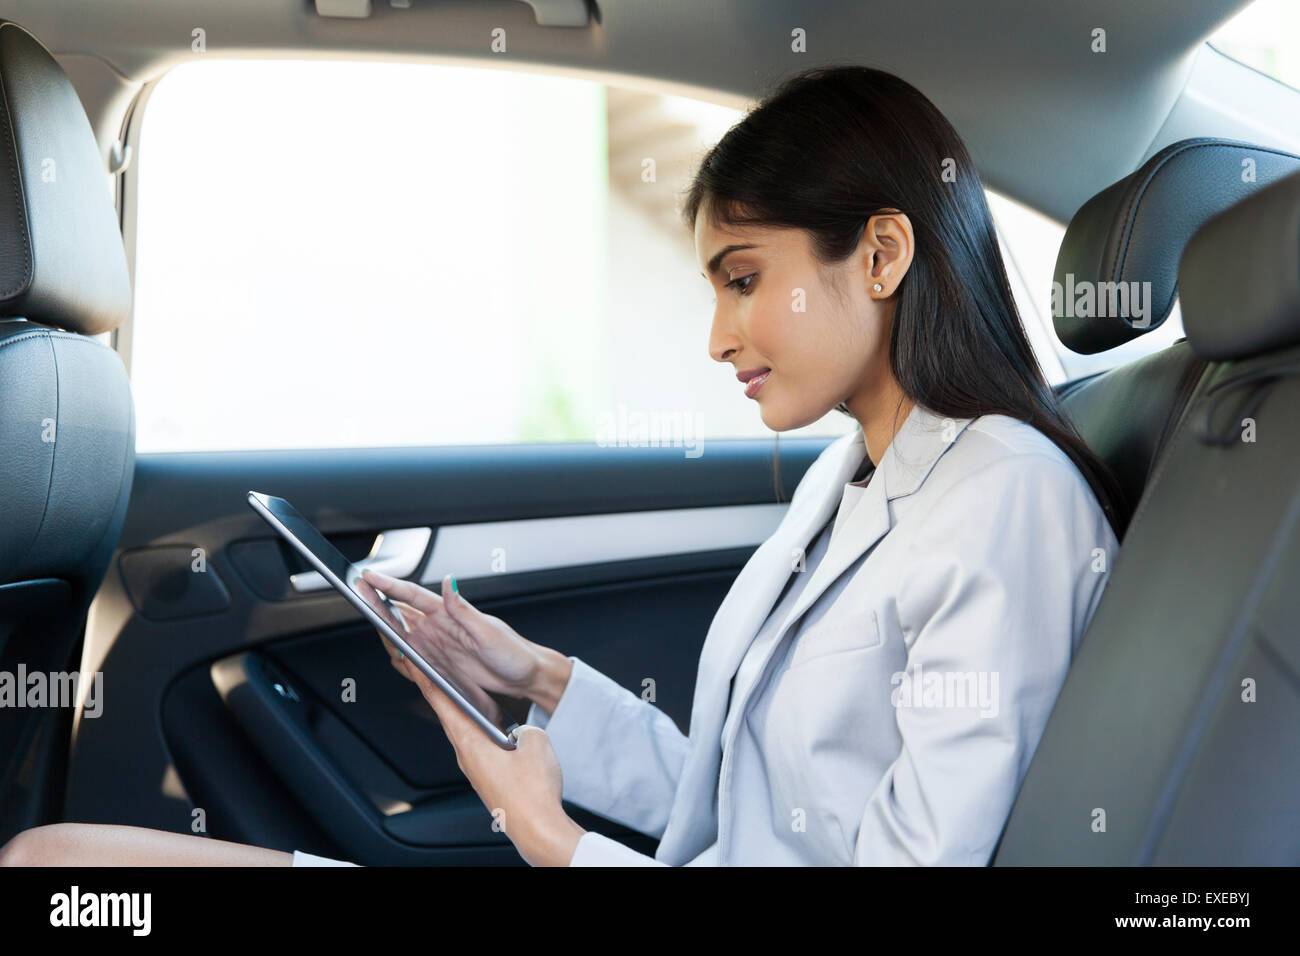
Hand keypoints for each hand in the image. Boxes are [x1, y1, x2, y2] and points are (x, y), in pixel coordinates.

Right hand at [354, 569, 568, 718]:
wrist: (525, 676)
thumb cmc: (514, 652)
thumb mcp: (488, 631)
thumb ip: (463, 610)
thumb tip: (449, 584)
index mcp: (450, 614)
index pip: (413, 596)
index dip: (390, 586)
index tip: (370, 576)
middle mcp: (441, 627)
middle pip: (401, 611)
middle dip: (378, 600)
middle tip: (357, 590)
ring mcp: (438, 645)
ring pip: (402, 632)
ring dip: (384, 624)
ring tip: (365, 613)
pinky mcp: (440, 663)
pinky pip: (412, 655)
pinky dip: (398, 651)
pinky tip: (390, 647)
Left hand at [395, 652, 585, 865]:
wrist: (538, 827)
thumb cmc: (532, 791)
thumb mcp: (535, 741)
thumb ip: (525, 727)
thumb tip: (523, 732)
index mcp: (470, 742)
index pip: (441, 702)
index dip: (425, 678)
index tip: (410, 660)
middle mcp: (467, 756)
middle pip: (449, 715)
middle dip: (440, 691)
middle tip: (430, 669)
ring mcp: (476, 770)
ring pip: (464, 732)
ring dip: (461, 711)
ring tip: (462, 692)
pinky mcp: (487, 779)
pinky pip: (479, 747)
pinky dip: (479, 730)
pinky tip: (493, 727)